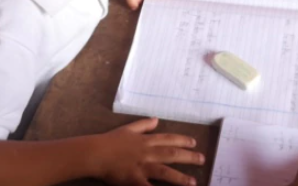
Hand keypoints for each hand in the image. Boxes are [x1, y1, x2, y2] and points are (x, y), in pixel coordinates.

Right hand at [89, 118, 203, 185]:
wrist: (94, 153)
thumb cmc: (109, 141)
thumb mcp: (127, 129)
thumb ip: (143, 124)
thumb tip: (156, 119)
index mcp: (145, 141)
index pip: (168, 139)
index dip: (182, 140)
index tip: (194, 142)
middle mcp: (147, 152)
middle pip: (171, 154)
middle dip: (188, 157)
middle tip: (202, 159)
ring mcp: (141, 166)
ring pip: (165, 172)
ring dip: (180, 178)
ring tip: (193, 182)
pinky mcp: (134, 179)